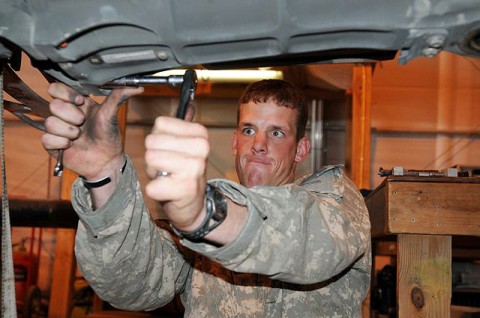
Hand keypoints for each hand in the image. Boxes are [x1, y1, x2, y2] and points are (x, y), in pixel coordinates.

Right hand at [41, 83, 143, 179]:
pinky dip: (61, 143)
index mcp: (75, 103)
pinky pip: (47, 138)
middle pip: (53, 105)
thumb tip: (137, 84)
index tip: (81, 102)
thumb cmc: (108, 137)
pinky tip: (71, 146)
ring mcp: (57, 128)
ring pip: (50, 122)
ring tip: (79, 137)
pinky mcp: (51, 143)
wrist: (106, 161)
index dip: (66, 94)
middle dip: (72, 116)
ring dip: (69, 131)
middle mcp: (64, 114)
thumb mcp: (111, 114)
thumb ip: (119, 96)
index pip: (56, 88)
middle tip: (83, 124)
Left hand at [144, 116, 209, 231]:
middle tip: (169, 169)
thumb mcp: (185, 146)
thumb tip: (188, 104)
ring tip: (169, 178)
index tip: (171, 153)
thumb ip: (182, 126)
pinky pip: (152, 186)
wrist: (194, 206)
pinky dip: (156, 192)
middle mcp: (201, 148)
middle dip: (154, 158)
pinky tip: (170, 192)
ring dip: (155, 174)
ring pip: (151, 161)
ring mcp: (195, 168)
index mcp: (200, 134)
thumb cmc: (183, 174)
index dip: (158, 140)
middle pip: (151, 142)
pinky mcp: (186, 188)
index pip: (159, 124)